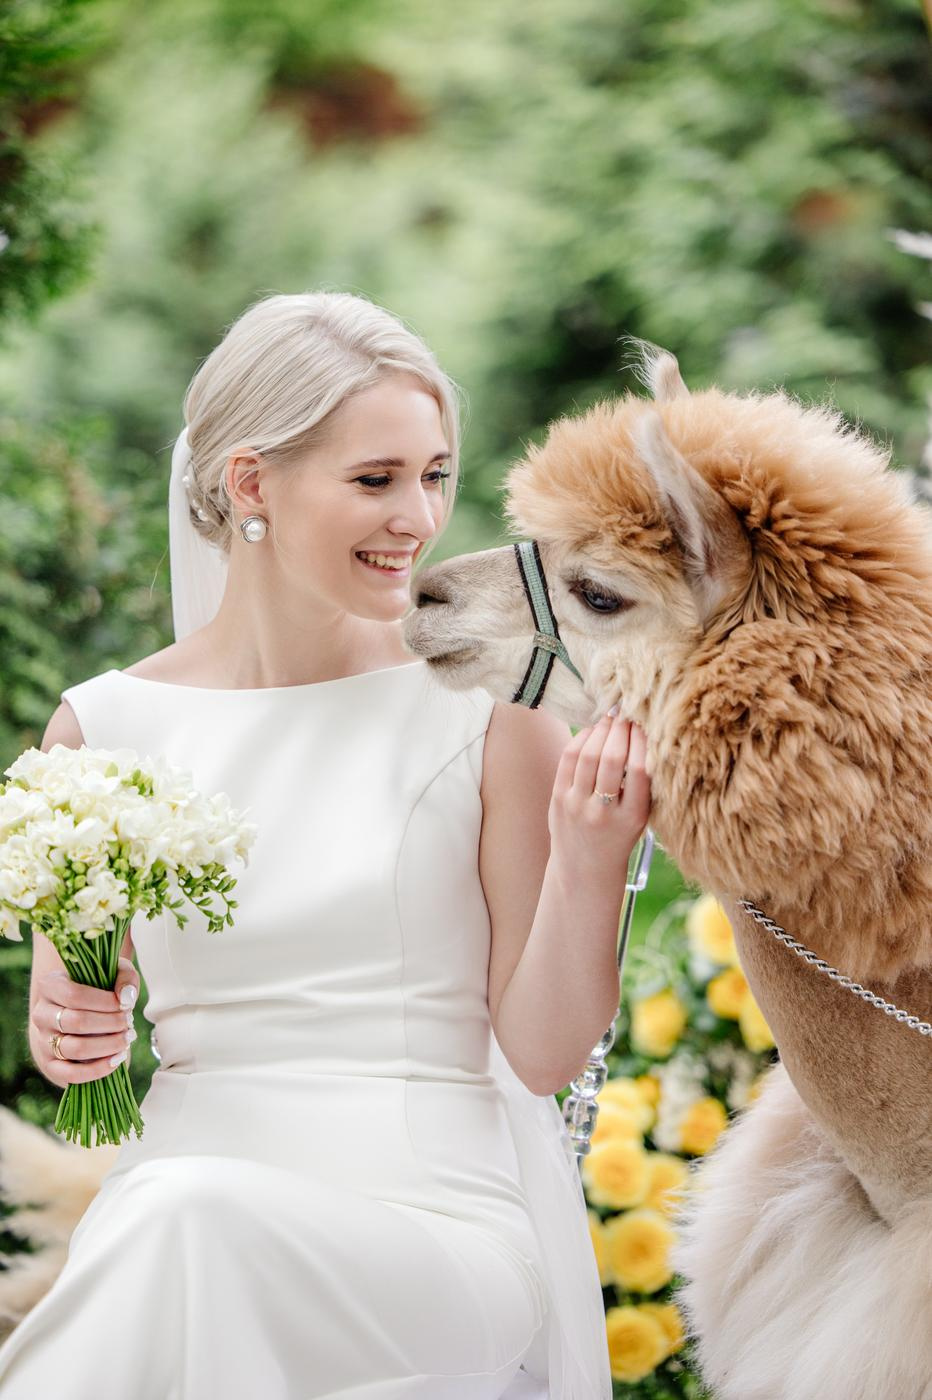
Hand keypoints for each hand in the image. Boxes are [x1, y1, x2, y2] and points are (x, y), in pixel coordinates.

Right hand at [31, 957, 139, 1088]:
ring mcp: (43, 1041)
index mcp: (49, 985)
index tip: (126, 1005)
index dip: (105, 1002)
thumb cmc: (100, 990)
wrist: (81, 1015)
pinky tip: (117, 1059)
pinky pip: (71, 1074)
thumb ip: (125, 977)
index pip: (74, 995)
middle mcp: (41, 1014)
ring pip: (75, 1048)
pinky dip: (98, 1069)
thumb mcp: (114, 972)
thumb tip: (126, 997)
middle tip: (129, 1022)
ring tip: (127, 1038)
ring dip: (108, 1045)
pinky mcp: (50, 1065)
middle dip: (111, 1023)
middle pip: (77, 1022)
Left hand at [548, 712, 650, 899]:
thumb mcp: (640, 818)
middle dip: (620, 729)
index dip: (642, 740)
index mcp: (633, 816)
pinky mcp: (558, 799)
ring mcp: (577, 805)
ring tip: (610, 717)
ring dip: (601, 729)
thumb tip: (643, 733)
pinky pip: (568, 759)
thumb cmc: (619, 836)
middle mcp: (604, 812)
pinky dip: (581, 739)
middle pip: (612, 758)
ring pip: (588, 755)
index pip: (640, 769)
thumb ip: (643, 785)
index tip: (645, 722)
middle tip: (626, 712)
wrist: (585, 868)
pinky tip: (592, 731)